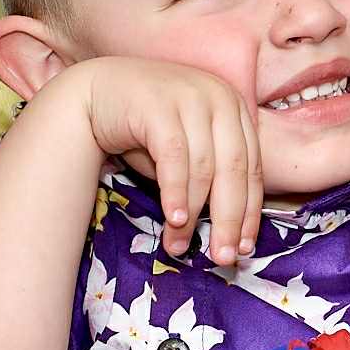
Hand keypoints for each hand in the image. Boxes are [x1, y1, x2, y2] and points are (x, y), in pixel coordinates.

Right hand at [71, 57, 262, 261]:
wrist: (97, 91)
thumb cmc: (147, 129)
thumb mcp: (189, 151)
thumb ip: (210, 180)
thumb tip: (228, 234)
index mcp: (235, 109)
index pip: (252, 168)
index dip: (249, 212)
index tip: (244, 247)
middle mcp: (220, 98)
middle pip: (234, 170)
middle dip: (229, 220)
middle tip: (222, 257)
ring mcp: (190, 97)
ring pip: (203, 168)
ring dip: (193, 214)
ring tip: (181, 246)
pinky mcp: (160, 105)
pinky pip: (174, 159)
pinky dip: (175, 193)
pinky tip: (173, 218)